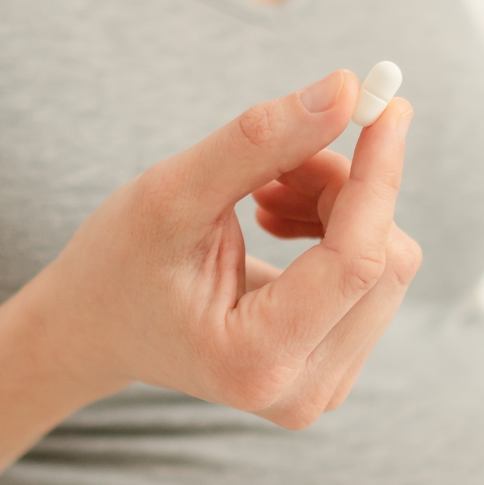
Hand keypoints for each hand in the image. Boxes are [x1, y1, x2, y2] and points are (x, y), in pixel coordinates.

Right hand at [25, 70, 420, 428]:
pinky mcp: (334, 370)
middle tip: (276, 164)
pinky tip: (278, 223)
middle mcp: (302, 392)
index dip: (377, 178)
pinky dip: (337, 232)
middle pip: (381, 260)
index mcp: (256, 361)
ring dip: (336, 206)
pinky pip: (374, 281)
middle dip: (341, 190)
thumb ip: (261, 142)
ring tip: (262, 194)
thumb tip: (348, 91)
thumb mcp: (173, 193)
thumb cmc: (119, 263)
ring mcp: (324, 389)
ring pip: (384, 264)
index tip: (386, 107)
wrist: (97, 328)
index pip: (357, 261)